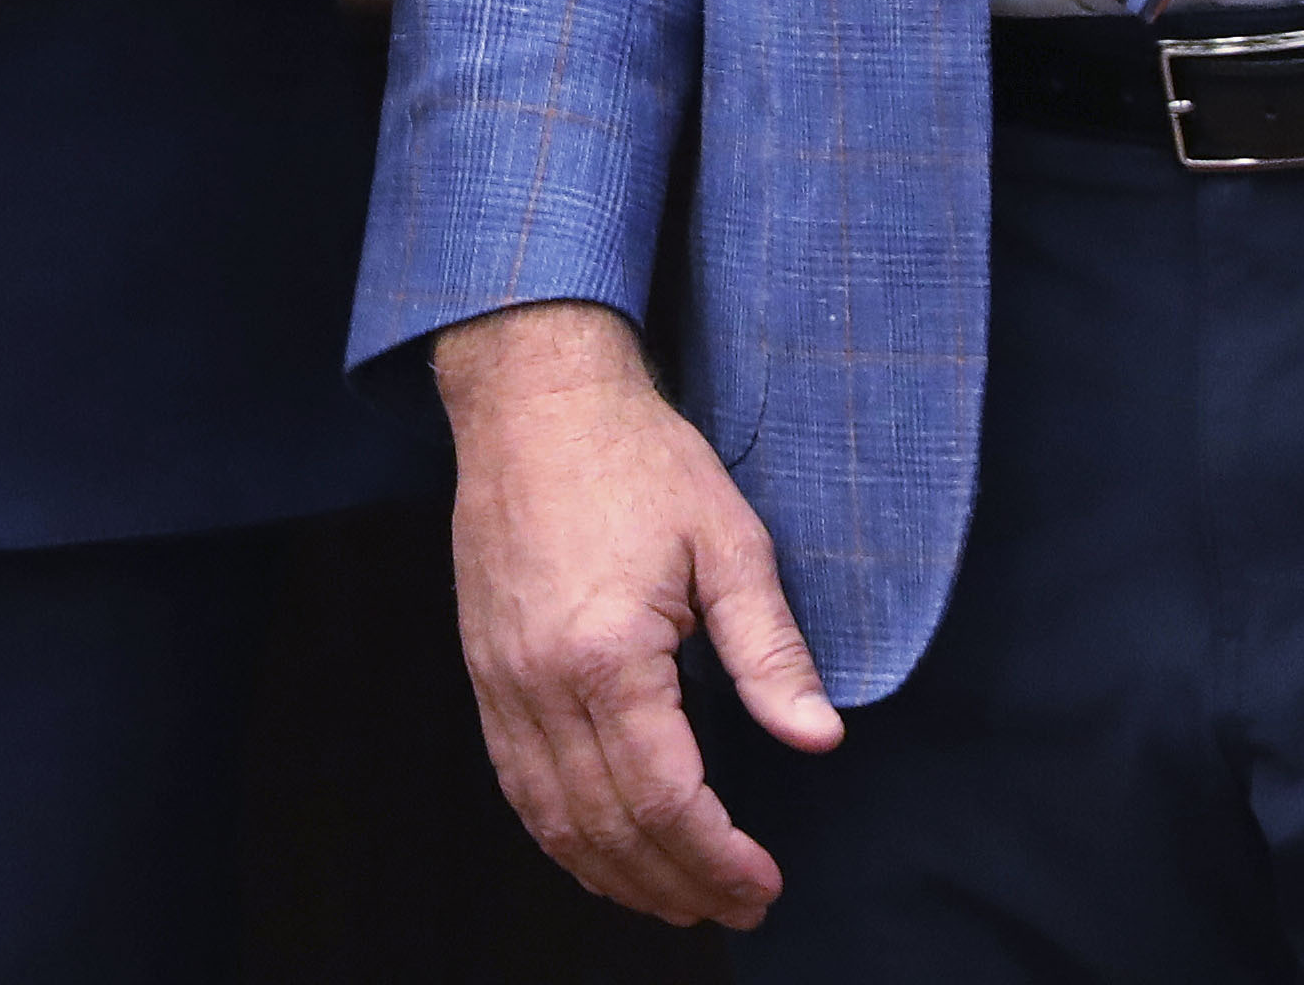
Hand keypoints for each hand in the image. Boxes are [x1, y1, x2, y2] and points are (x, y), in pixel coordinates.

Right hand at [432, 301, 838, 925]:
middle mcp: (541, 685)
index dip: (717, 858)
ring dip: (616, 877)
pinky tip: (603, 852)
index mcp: (607, 657)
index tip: (763, 882)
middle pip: (607, 828)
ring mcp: (501, 684)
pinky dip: (562, 837)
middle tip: (738, 905)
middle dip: (677, 884)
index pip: (664, 800)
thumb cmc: (637, 459)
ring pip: (552, 821)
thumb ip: (771, 651)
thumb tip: (819, 738)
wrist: (533, 399)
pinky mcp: (485, 674)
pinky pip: (518, 785)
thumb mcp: (729, 542)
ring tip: (680, 900)